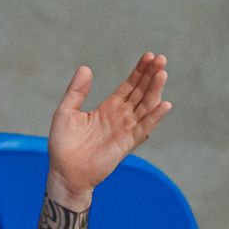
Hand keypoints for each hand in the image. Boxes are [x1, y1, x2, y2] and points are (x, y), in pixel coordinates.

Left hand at [46, 53, 171, 209]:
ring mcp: (125, 130)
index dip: (140, 71)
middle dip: (151, 75)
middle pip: (141, 92)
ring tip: (162, 73)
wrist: (64, 172)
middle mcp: (121, 117)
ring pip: (146, 107)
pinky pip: (144, 128)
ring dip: (155, 91)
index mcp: (108, 108)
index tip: (149, 56)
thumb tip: (85, 68)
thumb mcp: (65, 112)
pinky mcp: (126, 144)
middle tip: (161, 58)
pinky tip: (164, 104)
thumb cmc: (63, 145)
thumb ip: (76, 91)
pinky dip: (155, 117)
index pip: (129, 86)